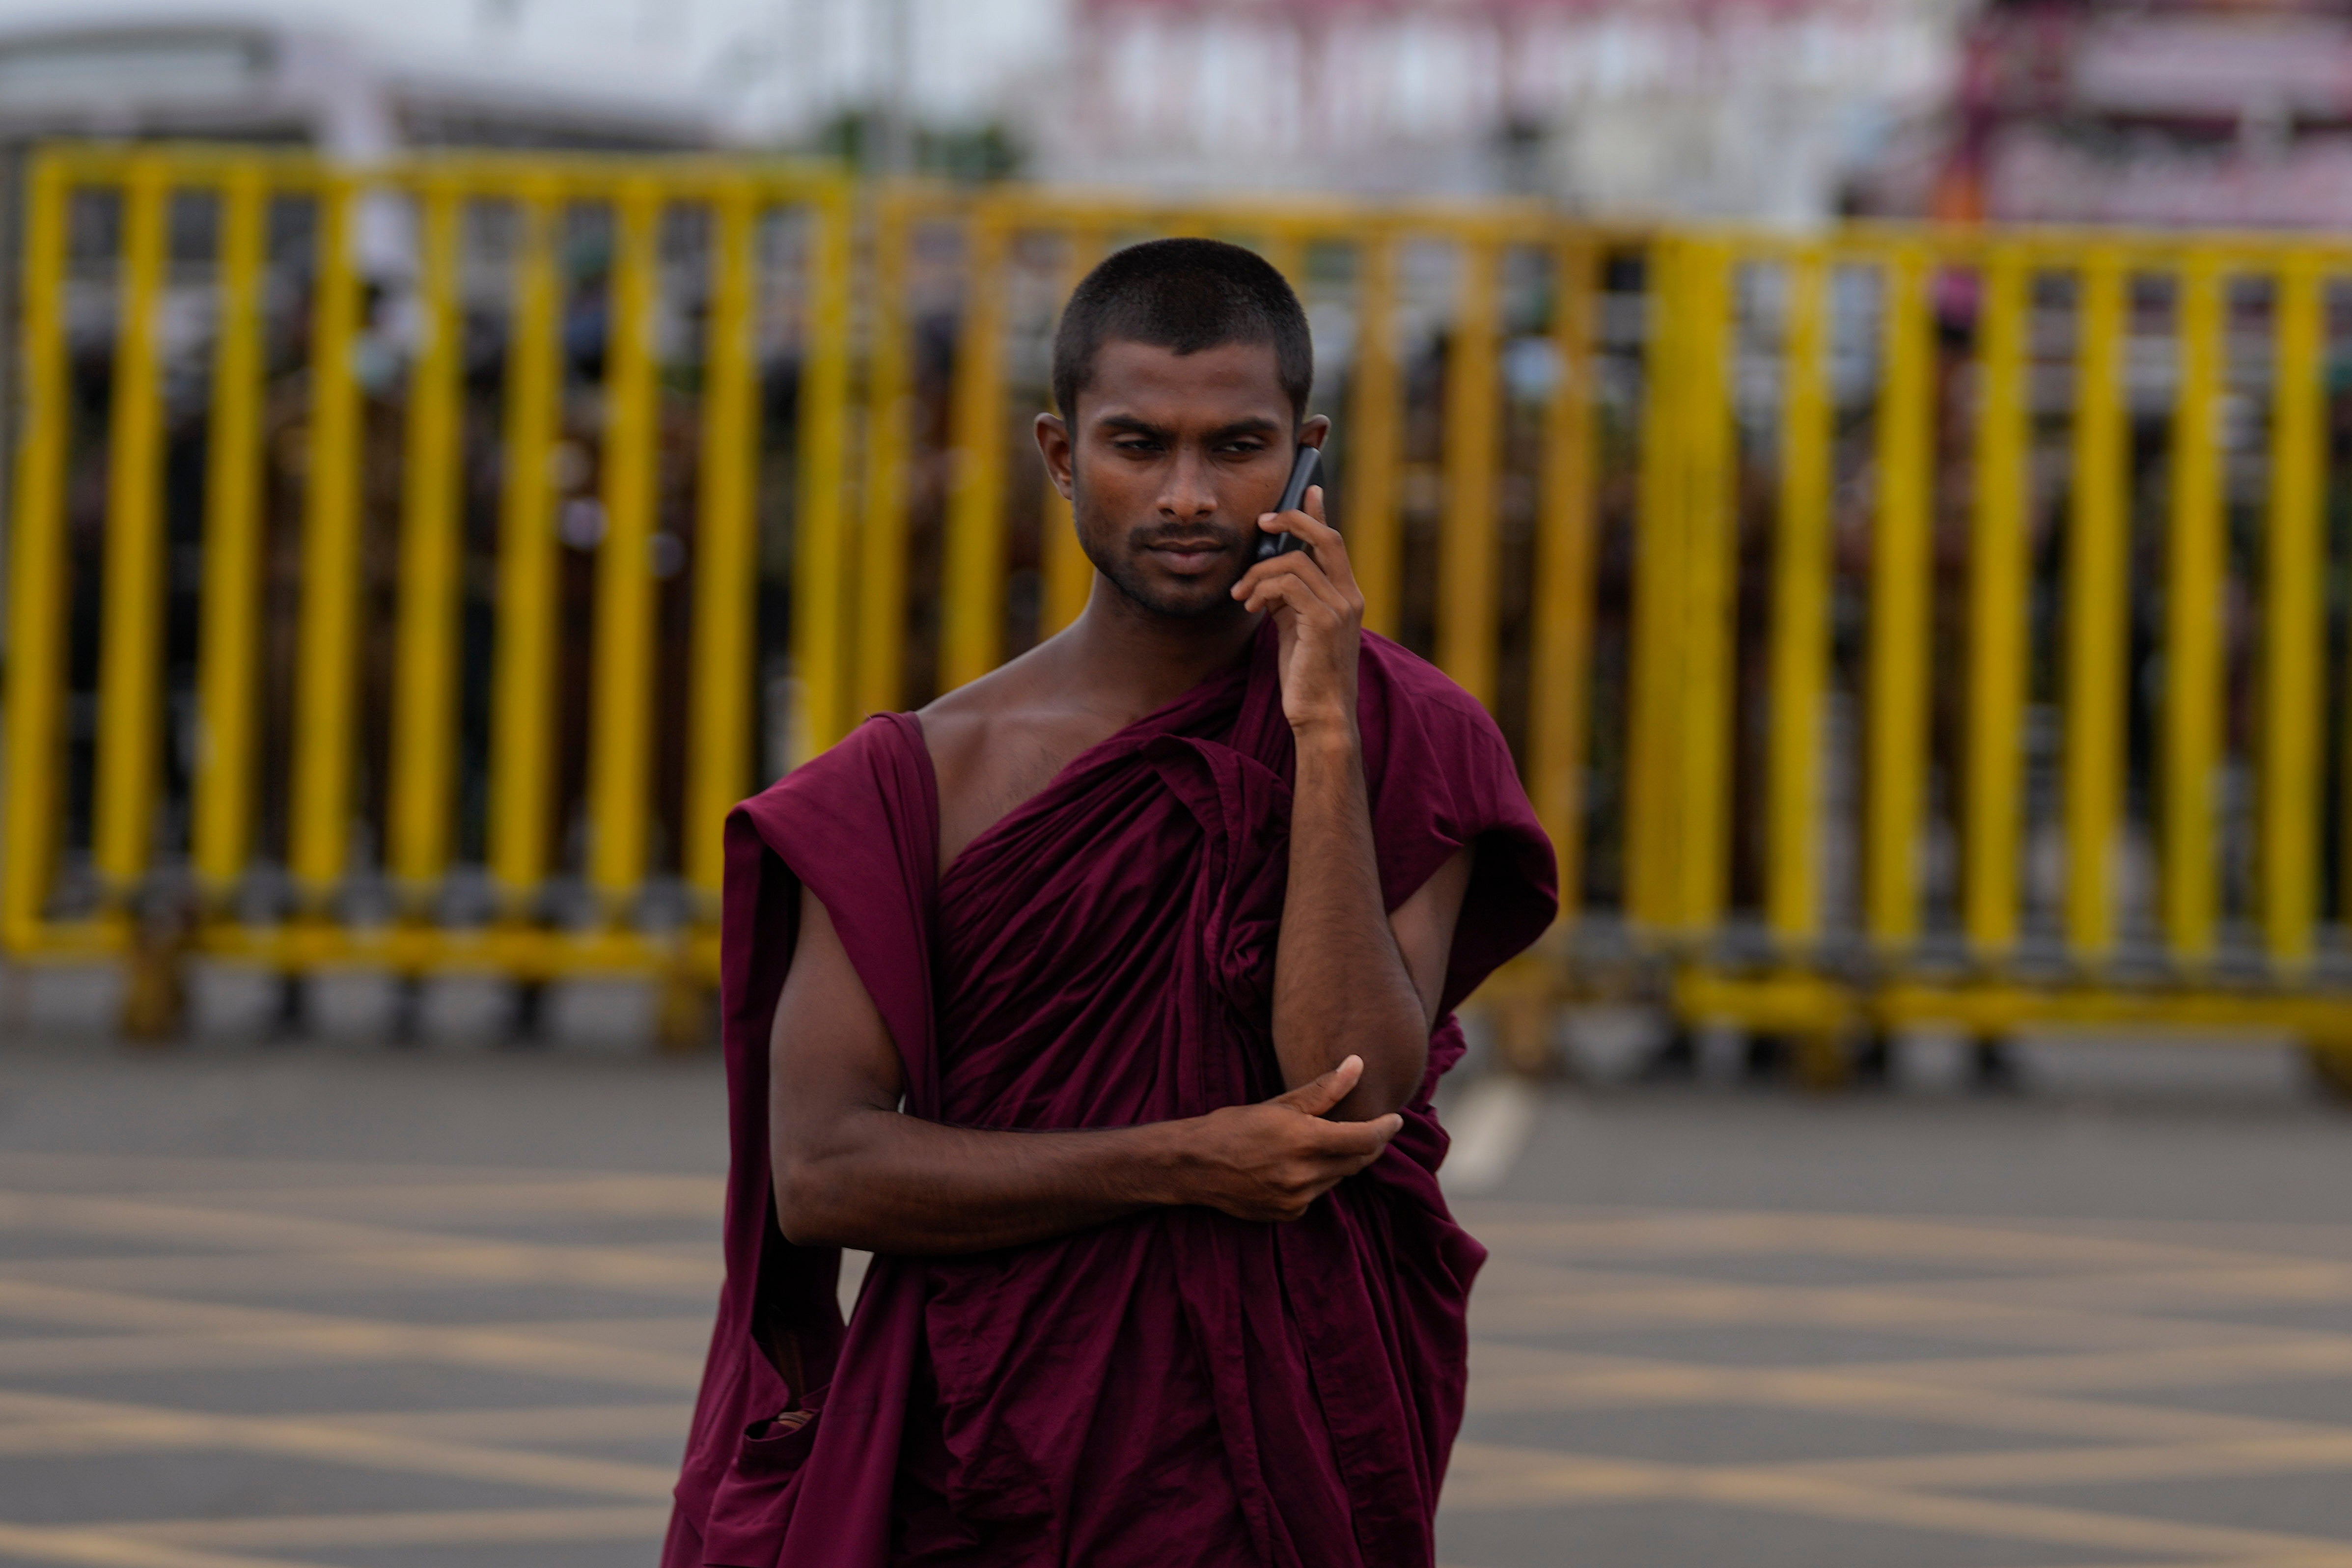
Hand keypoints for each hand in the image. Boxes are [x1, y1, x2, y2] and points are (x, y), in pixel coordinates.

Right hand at [1177, 1055, 1402, 1222]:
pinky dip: (1315, 1180)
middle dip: (1366, 1146)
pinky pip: (1315, 1195)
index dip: (1386, 1130)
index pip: (1365, 1140)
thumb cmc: (1234, 1126)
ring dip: (1337, 1163)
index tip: (1396, 1120)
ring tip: (1318, 1145)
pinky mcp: (1288, 1214)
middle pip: (1356, 1162)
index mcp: (1305, 1140)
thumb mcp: (1280, 1103)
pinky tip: (1293, 1167)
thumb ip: (1324, 1089)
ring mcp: (1296, 1199)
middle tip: (1367, 1130)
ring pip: (1336, 1179)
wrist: (1193, 1165)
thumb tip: (1357, 1064)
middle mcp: (1304, 1174)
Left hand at [1229, 485, 1362, 737]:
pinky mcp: (1324, 621)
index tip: (1308, 490)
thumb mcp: (1296, 628)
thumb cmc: (1307, 675)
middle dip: (1291, 521)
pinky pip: (1287, 585)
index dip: (1319, 514)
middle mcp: (1349, 596)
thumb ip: (1289, 599)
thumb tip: (1268, 576)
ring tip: (1241, 596)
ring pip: (1293, 563)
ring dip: (1257, 574)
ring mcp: (1340, 608)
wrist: (1321, 715)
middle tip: (1261, 522)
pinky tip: (1249, 607)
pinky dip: (1261, 589)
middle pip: (1325, 537)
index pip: (1333, 543)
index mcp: (1345, 595)